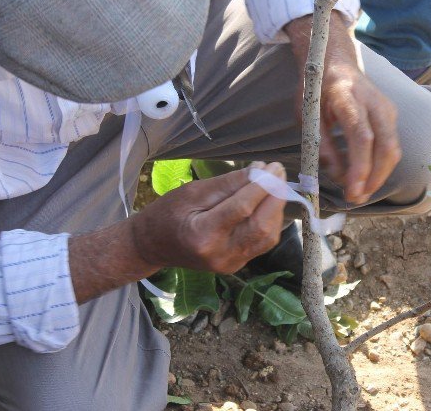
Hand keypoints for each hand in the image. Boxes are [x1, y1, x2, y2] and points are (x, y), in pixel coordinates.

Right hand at [131, 162, 286, 273]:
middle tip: (278, 172)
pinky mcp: (237, 265)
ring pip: (267, 237)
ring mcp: (230, 264)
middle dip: (275, 197)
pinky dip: (270, 221)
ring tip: (275, 185)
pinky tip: (268, 203)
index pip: (242, 209)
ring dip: (276, 209)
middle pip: (261, 227)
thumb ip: (228, 184)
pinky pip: (262, 243)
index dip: (262, 186)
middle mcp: (220, 254)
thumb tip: (260, 170)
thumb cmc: (167, 214)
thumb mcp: (192, 192)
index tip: (272, 166)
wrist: (153, 246)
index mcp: (203, 235)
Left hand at [286, 13, 400, 203]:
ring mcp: (386, 107)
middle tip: (356, 199)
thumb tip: (338, 178)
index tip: (352, 190)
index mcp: (348, 97)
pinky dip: (381, 166)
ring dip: (379, 176)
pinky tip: (366, 177)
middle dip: (373, 178)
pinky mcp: (391, 114)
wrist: (334, 60)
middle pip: (385, 146)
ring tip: (360, 193)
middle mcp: (373, 101)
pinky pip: (391, 145)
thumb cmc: (316, 89)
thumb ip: (322, 146)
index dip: (360, 166)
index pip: (362, 136)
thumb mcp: (308, 116)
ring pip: (393, 149)